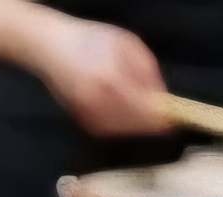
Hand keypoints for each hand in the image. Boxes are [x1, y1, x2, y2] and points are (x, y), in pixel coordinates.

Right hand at [39, 19, 167, 135]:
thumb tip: (162, 97)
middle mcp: (97, 102)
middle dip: (150, 122)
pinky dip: (119, 124)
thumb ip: (147, 70)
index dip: (162, 118)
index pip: (145, 111)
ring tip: (136, 107)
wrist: (50, 46)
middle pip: (136, 126)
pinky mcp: (81, 121)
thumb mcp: (126, 44)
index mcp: (111, 80)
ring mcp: (87, 114)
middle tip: (160, 117)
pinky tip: (117, 108)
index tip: (172, 118)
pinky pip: (109, 130)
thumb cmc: (91, 40)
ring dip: (135, 124)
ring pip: (123, 131)